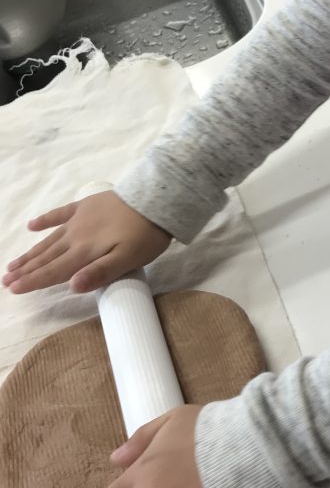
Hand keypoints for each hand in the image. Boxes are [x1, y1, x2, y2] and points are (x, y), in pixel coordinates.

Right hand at [3, 191, 171, 293]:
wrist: (156, 197)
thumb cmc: (146, 235)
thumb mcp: (129, 259)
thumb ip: (100, 272)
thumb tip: (71, 286)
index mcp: (85, 252)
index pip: (54, 271)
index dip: (33, 281)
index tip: (12, 289)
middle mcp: (76, 236)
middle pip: (46, 257)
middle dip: (25, 270)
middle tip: (5, 280)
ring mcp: (80, 219)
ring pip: (49, 239)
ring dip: (31, 252)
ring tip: (12, 263)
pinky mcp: (87, 205)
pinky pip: (60, 213)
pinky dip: (45, 220)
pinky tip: (32, 225)